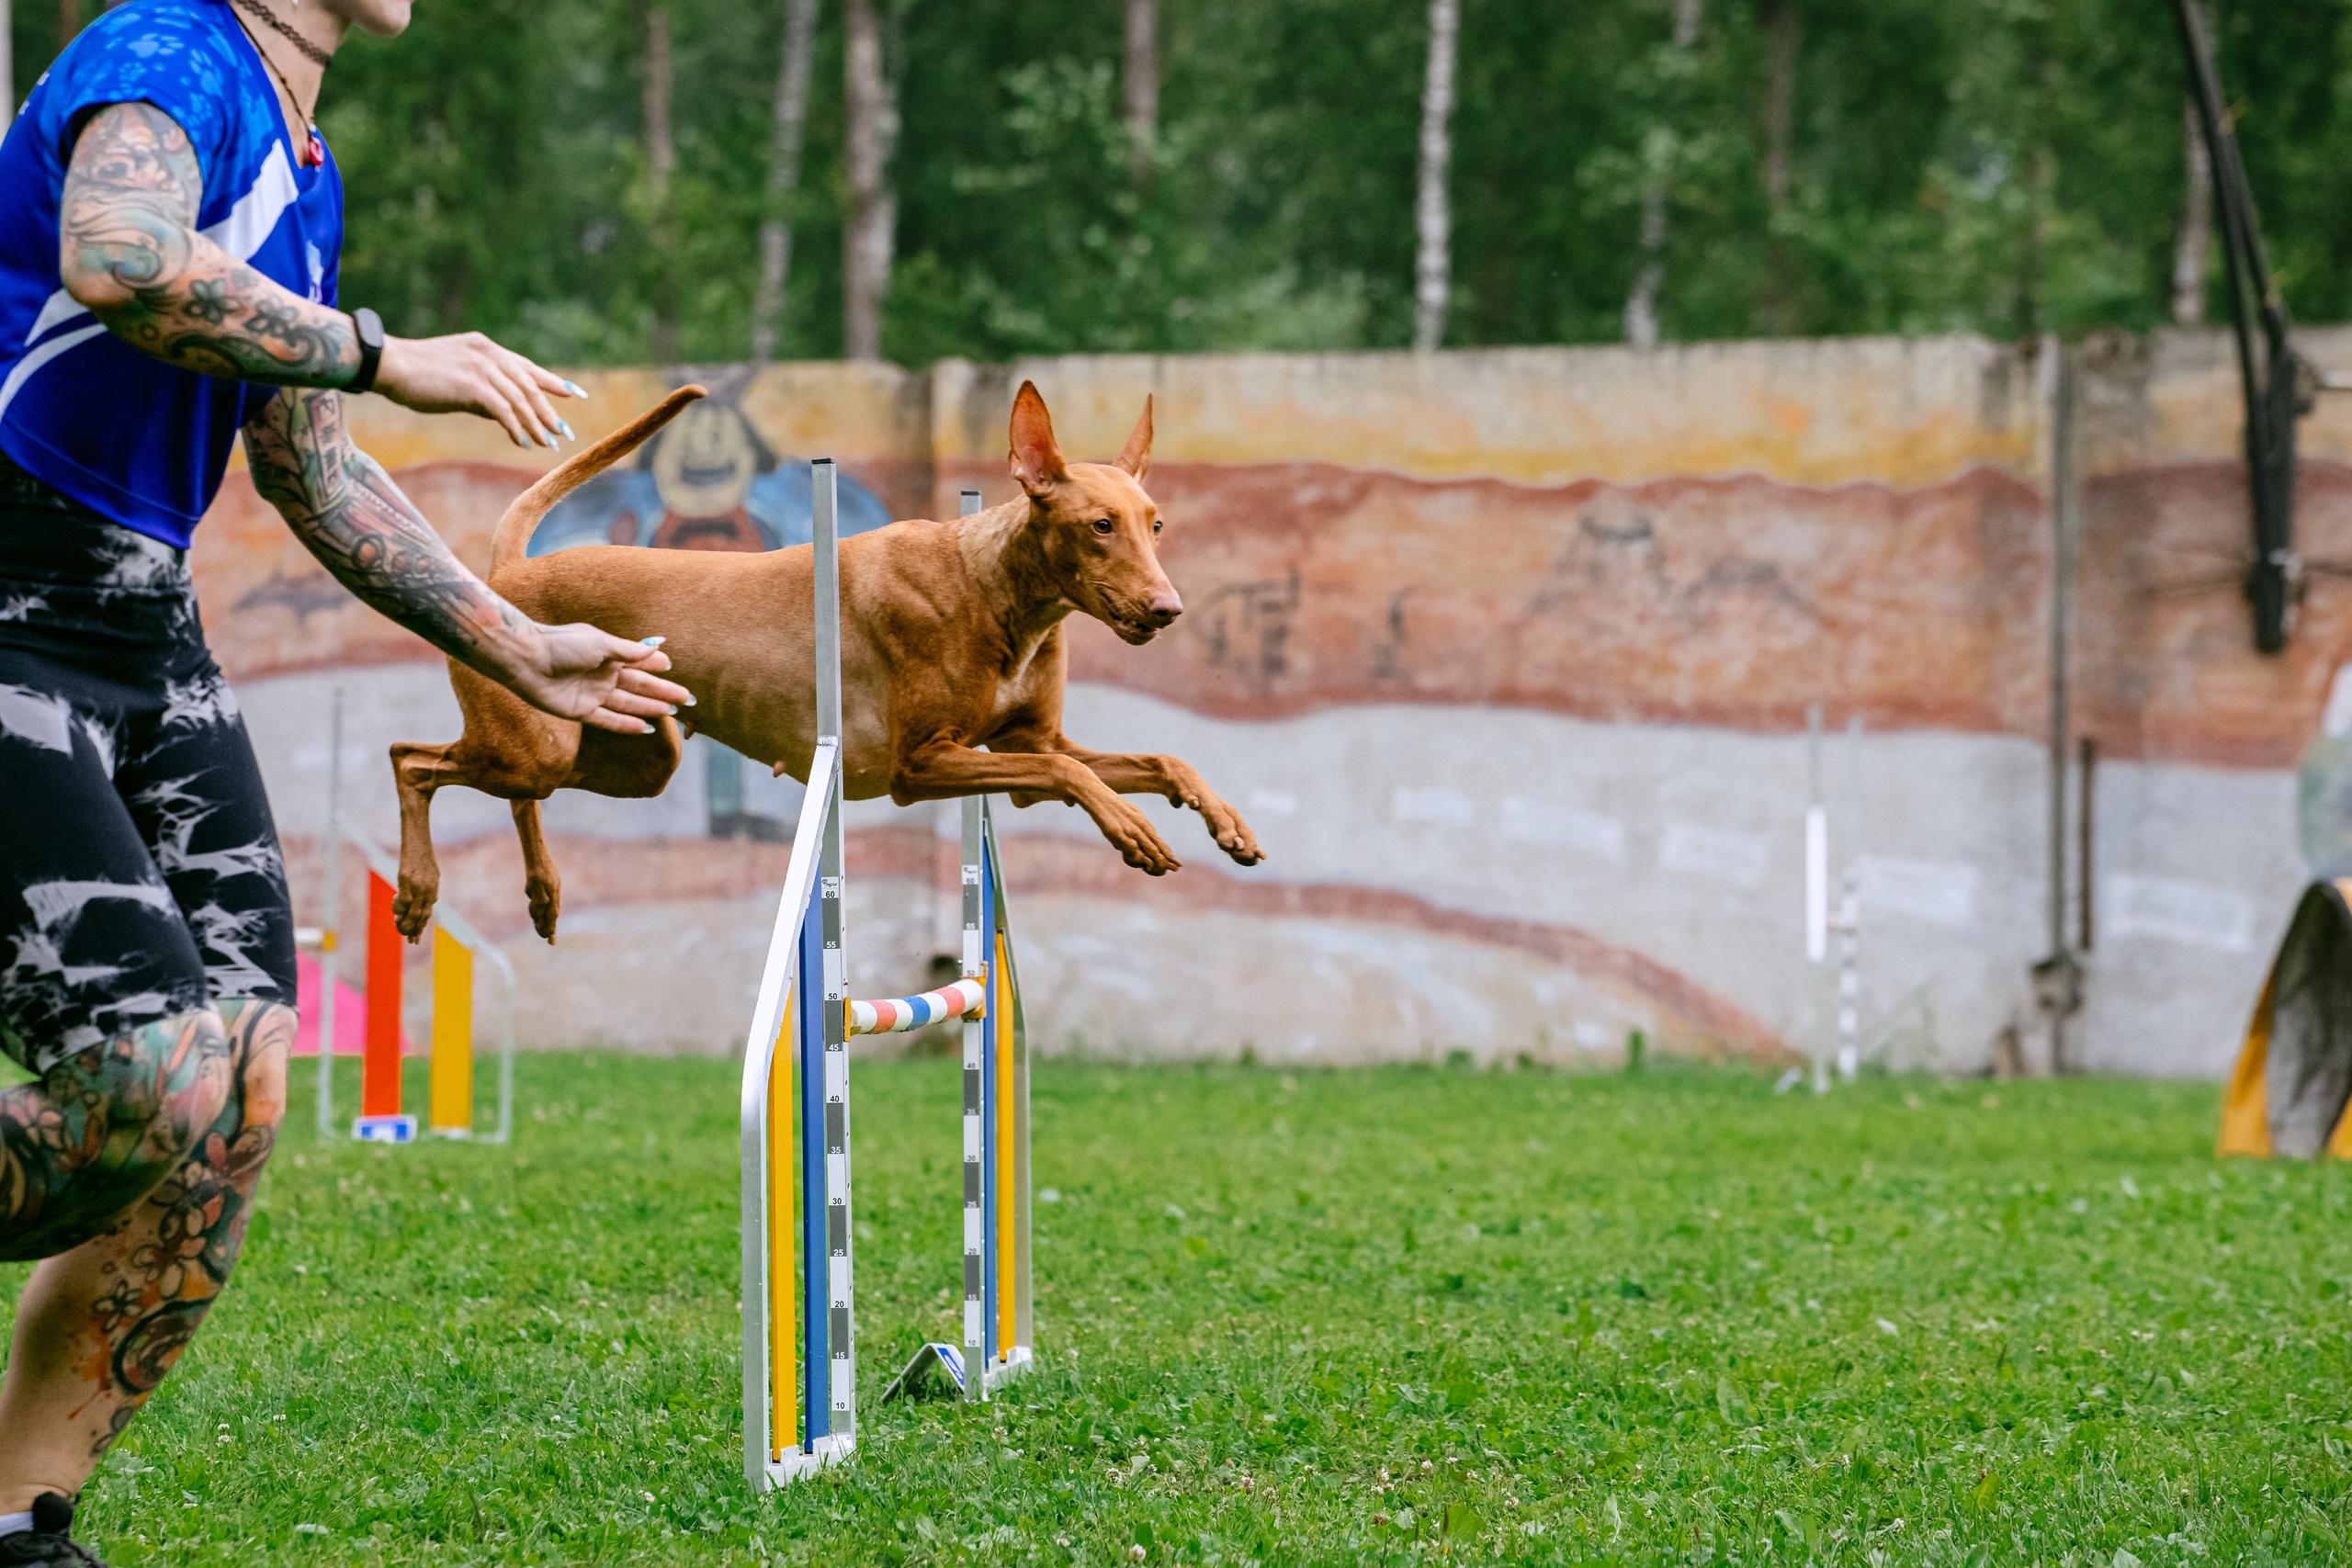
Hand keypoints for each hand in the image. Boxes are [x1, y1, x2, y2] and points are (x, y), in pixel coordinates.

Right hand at [373, 332, 583, 451]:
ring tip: (548, 443)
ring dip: (536, 424)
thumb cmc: (418, 376)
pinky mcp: (472, 385)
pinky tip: (523, 442)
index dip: (553, 382)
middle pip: (529, 386)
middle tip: (564, 433)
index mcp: (487, 349)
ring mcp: (481, 368)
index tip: (575, 394)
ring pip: (520, 399)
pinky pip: (503, 410)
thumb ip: (484, 395)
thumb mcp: (458, 381)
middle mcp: (488, 355)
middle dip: (549, 411)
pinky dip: (516, 428)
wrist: (390, 365)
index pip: (527, 367)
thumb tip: (507, 417)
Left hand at [508, 626, 694, 735]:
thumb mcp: (601, 643)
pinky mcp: (581, 711)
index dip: (656, 665)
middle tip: (686, 698)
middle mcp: (603, 674)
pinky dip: (626, 725)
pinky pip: (608, 720)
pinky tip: (645, 728)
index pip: (638, 661)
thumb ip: (629, 651)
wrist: (526, 659)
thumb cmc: (562, 644)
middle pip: (639, 685)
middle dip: (663, 690)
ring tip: (671, 712)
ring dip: (649, 707)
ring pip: (628, 703)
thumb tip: (657, 647)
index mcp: (608, 654)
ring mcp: (593, 693)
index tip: (672, 667)